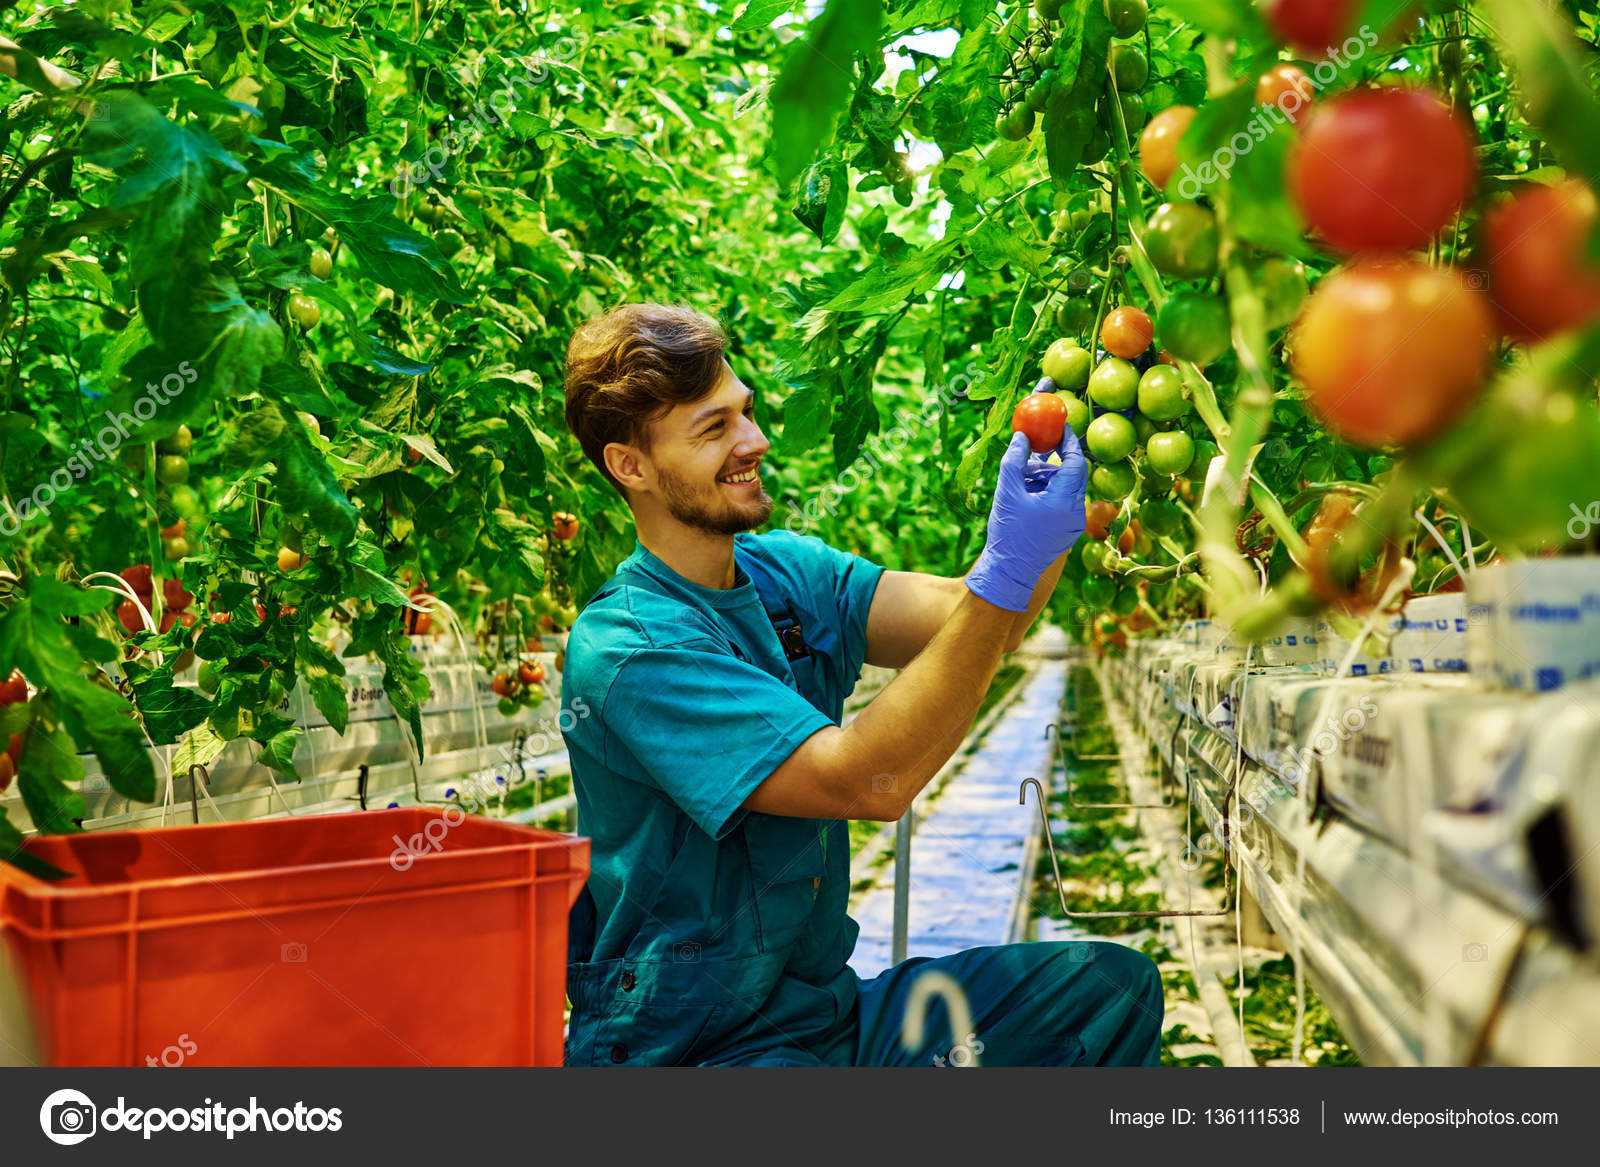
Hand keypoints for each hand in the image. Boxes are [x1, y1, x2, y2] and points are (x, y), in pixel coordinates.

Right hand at [966, 378, 1088, 611]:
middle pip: (1072, 473)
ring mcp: (1072, 524)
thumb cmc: (1008, 534)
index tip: (1059, 422)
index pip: (1075, 461)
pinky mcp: (1065, 531)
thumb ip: (1015, 460)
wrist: (1008, 573)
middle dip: (1055, 456)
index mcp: (1066, 501)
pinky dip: (1044, 492)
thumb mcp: (1007, 492)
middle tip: (1043, 439)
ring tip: (1020, 476)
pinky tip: (1023, 492)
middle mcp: (1076, 512)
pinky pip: (1060, 502)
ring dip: (1045, 476)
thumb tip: (1023, 435)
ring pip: (1064, 488)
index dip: (1068, 440)